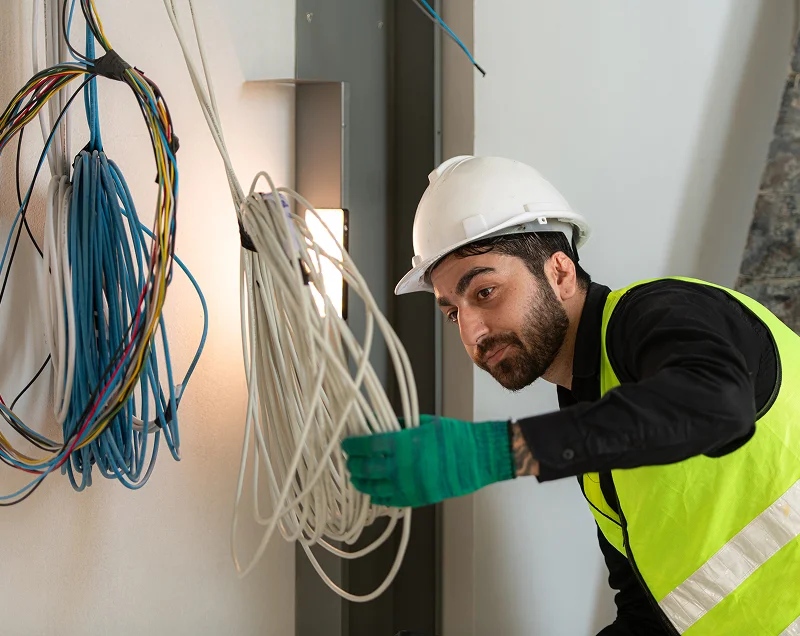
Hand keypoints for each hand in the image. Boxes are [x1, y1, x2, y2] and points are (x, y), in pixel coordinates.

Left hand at [342, 415, 513, 507]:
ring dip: (362, 483)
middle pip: (366, 470)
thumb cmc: (453, 436)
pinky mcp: (418, 499)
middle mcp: (402, 468)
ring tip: (357, 477)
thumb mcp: (423, 423)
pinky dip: (378, 497)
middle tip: (349, 461)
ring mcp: (409, 486)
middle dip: (353, 465)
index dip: (353, 446)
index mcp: (403, 445)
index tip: (346, 444)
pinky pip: (390, 502)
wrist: (477, 459)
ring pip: (374, 489)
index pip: (367, 446)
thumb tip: (379, 427)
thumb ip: (399, 426)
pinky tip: (374, 492)